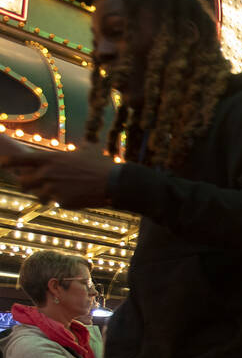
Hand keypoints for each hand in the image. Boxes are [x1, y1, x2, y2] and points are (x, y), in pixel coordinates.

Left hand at [0, 142, 114, 207]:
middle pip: (23, 183)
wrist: (113, 182)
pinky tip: (75, 195)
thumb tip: (52, 161)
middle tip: (32, 184)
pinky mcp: (61, 202)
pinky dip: (61, 200)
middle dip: (26, 184)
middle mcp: (47, 174)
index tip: (1, 165)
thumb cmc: (98, 165)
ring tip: (58, 191)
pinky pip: (55, 202)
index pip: (19, 160)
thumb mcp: (77, 155)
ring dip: (43, 194)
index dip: (7, 163)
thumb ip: (59, 159)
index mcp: (50, 159)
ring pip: (37, 196)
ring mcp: (53, 189)